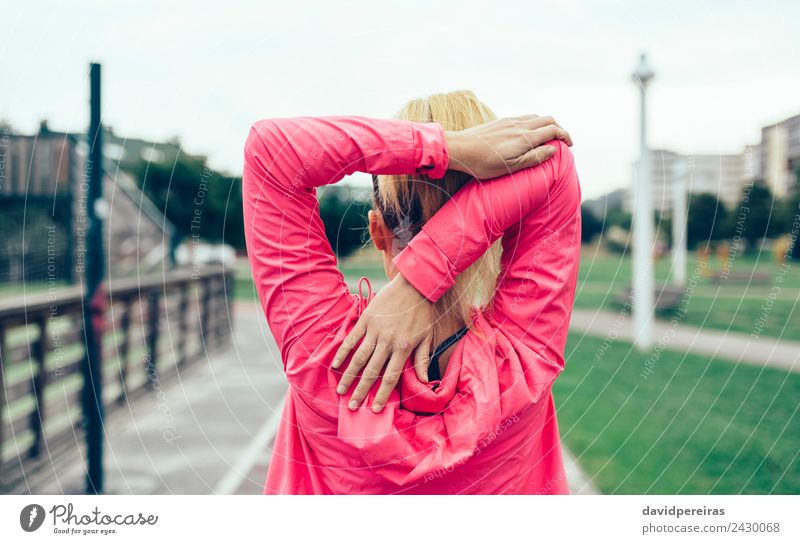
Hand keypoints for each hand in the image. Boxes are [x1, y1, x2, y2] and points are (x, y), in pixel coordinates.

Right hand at [332, 273, 432, 412]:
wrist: (416, 285)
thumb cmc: (423, 312)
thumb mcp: (427, 338)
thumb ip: (422, 360)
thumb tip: (425, 382)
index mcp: (404, 348)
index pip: (390, 377)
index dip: (382, 395)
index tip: (374, 409)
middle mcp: (388, 342)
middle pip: (372, 372)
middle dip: (361, 391)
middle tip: (352, 406)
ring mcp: (375, 331)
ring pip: (359, 358)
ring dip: (349, 376)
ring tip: (341, 391)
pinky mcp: (366, 319)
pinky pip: (352, 339)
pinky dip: (343, 352)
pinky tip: (336, 365)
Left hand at [445, 115, 571, 179]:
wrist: (460, 149)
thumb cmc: (484, 163)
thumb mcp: (512, 166)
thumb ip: (534, 157)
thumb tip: (553, 149)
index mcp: (525, 137)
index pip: (553, 130)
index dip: (565, 136)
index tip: (569, 145)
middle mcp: (520, 125)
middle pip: (547, 120)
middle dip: (558, 128)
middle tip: (561, 140)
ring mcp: (510, 121)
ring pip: (536, 117)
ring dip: (546, 124)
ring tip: (547, 137)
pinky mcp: (501, 122)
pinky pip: (524, 117)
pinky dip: (534, 122)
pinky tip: (528, 132)